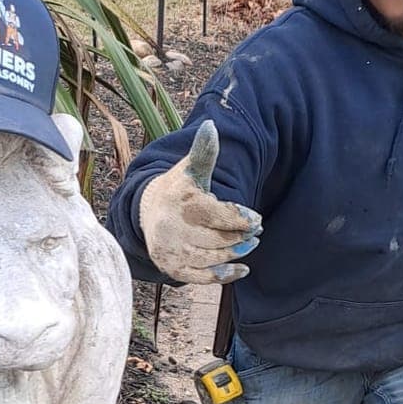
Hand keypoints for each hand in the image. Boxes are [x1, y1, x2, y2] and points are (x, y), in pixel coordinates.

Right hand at [138, 121, 260, 283]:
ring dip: (237, 253)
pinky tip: (243, 269)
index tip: (256, 219)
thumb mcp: (189, 170)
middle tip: (256, 232)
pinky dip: (226, 275)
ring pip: (214, 257)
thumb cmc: (178, 190)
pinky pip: (204, 278)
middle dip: (243, 236)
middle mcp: (176, 230)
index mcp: (185, 204)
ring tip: (250, 245)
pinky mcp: (174, 269)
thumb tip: (211, 126)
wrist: (145, 213)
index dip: (244, 219)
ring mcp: (174, 251)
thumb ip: (204, 152)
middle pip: (221, 239)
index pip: (222, 215)